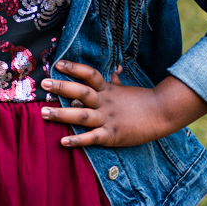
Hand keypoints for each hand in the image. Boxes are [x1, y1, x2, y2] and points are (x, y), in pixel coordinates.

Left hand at [40, 59, 206, 147]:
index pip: (89, 74)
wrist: (163, 114)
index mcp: (108, 89)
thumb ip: (117, 82)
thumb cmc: (143, 101)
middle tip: (43, 84)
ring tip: (43, 113)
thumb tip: (116, 71)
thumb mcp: (127, 90)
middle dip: (61, 88)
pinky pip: (92, 138)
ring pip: (81, 115)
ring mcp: (108, 118)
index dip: (74, 68)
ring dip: (61, 115)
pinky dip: (77, 140)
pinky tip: (63, 141)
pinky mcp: (112, 136)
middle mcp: (105, 102)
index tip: (57, 64)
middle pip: (81, 92)